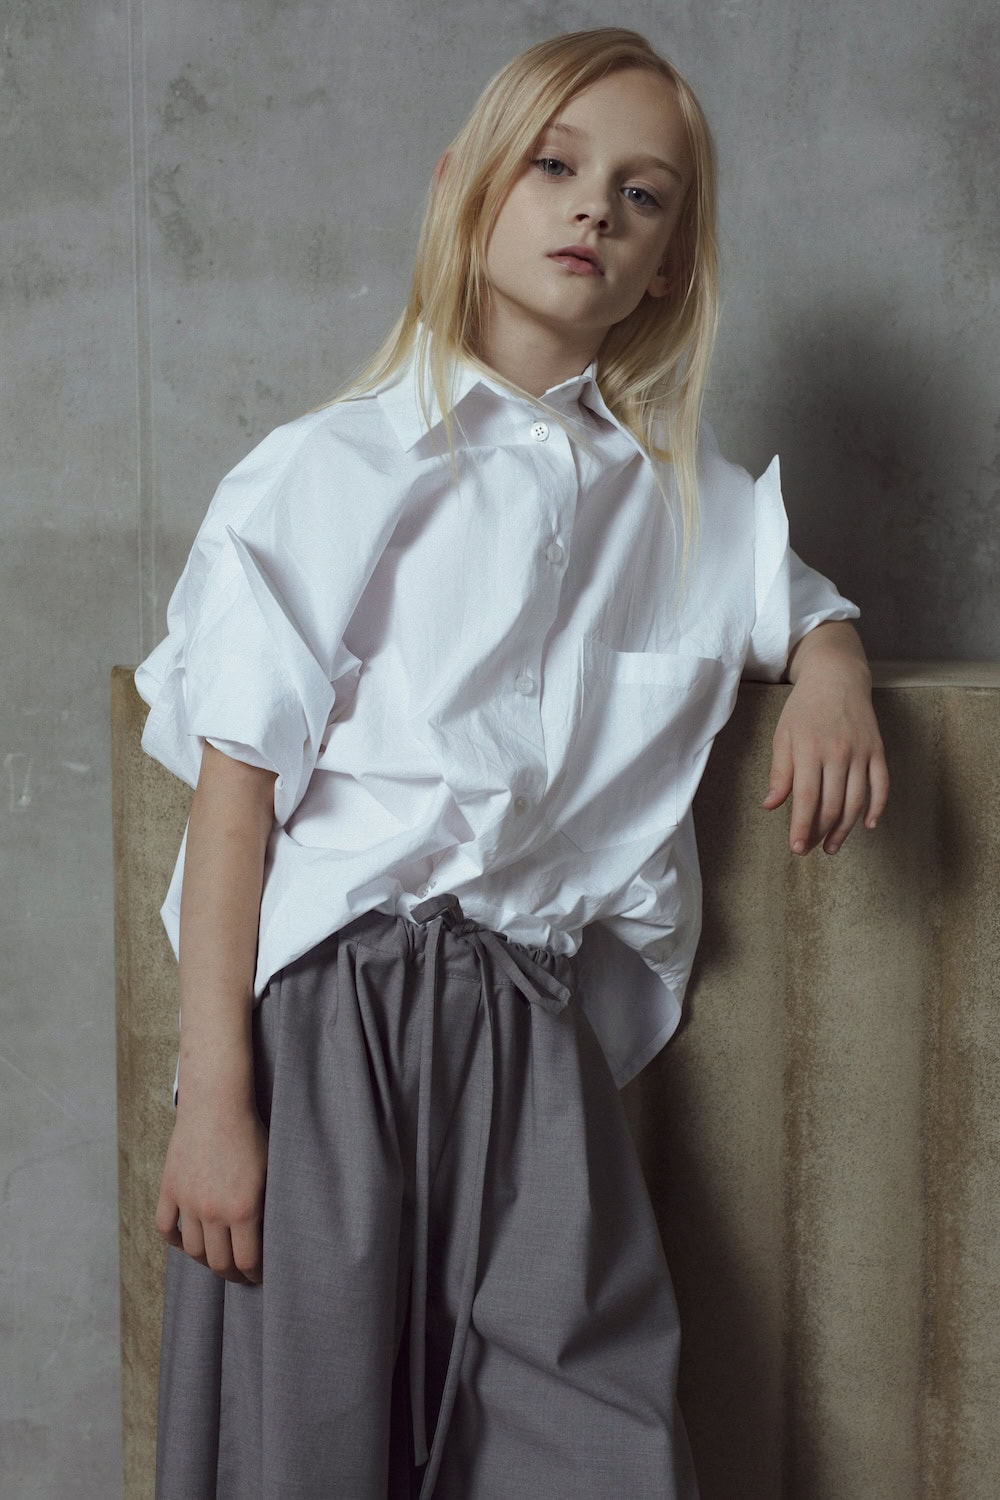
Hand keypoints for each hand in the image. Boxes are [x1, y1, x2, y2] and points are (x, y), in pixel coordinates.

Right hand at [155, 1092, 267, 1283]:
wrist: (217, 1104)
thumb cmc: (250, 1133)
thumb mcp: (269, 1171)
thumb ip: (266, 1207)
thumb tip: (267, 1236)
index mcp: (243, 1210)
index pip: (246, 1261)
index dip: (253, 1275)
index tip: (257, 1276)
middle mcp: (213, 1212)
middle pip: (218, 1262)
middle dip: (231, 1273)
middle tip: (238, 1273)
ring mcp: (187, 1202)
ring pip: (192, 1250)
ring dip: (204, 1259)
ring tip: (215, 1258)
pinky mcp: (169, 1189)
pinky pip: (166, 1228)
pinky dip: (174, 1240)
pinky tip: (186, 1240)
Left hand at [762, 625, 888, 855]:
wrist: (837, 676)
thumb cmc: (804, 707)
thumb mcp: (783, 735)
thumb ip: (779, 772)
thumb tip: (771, 805)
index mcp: (809, 750)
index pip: (805, 798)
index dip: (801, 827)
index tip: (796, 848)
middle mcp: (837, 753)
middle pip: (832, 805)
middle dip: (820, 832)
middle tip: (810, 848)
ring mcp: (861, 752)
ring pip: (857, 801)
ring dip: (845, 829)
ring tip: (832, 846)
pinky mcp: (878, 750)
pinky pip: (882, 785)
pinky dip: (877, 808)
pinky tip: (868, 825)